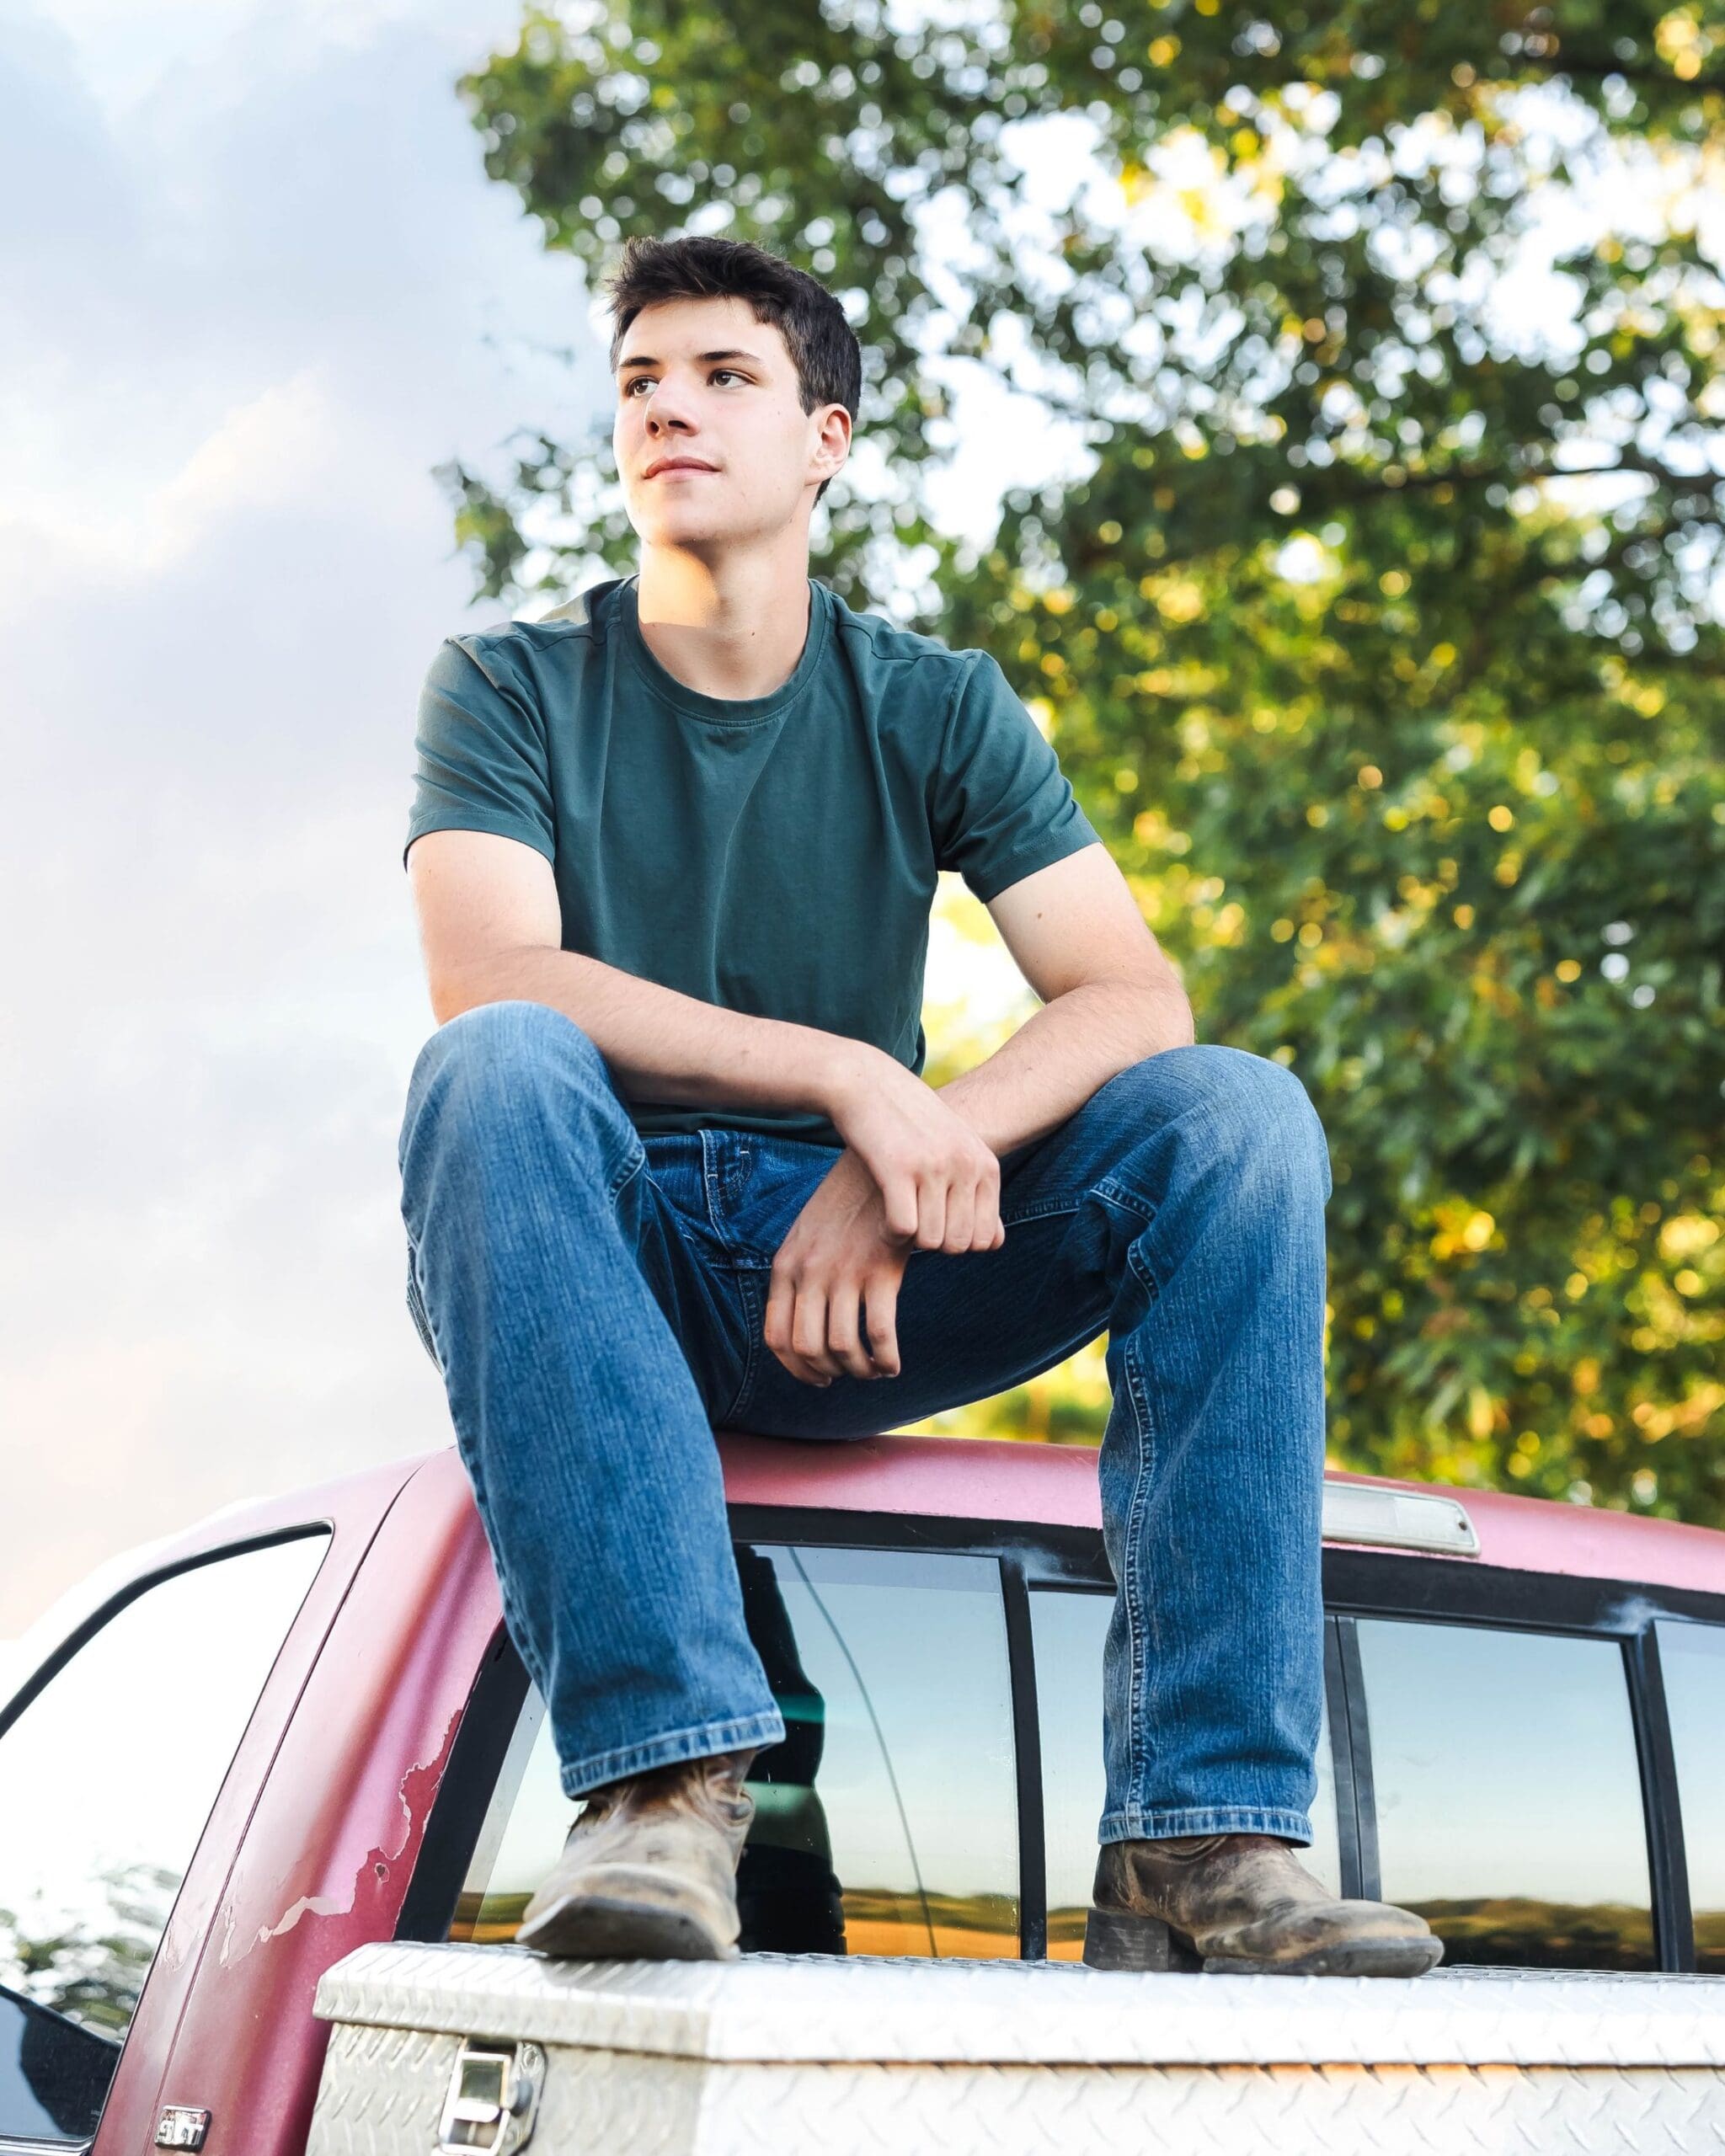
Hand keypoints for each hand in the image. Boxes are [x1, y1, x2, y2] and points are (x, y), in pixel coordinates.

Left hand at [764, 1149, 911, 1385]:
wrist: (883, 1164)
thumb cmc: (849, 1201)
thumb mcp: (809, 1231)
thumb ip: (800, 1270)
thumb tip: (804, 1316)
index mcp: (786, 1264)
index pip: (777, 1336)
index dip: (796, 1367)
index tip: (819, 1376)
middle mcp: (809, 1272)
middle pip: (808, 1348)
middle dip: (828, 1372)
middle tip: (849, 1374)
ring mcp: (843, 1273)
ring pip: (843, 1348)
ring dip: (860, 1370)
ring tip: (875, 1369)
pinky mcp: (881, 1271)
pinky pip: (880, 1335)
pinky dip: (886, 1359)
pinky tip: (893, 1362)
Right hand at [823, 1048, 1007, 1256]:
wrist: (867, 1083)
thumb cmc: (911, 1122)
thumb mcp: (958, 1148)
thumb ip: (978, 1192)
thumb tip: (995, 1244)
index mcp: (985, 1163)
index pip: (987, 1239)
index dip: (958, 1242)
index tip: (937, 1225)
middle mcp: (965, 1164)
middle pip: (958, 1244)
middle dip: (933, 1243)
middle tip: (914, 1223)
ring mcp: (933, 1165)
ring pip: (931, 1240)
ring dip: (910, 1239)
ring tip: (897, 1218)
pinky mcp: (898, 1168)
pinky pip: (903, 1228)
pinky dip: (889, 1233)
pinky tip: (882, 1220)